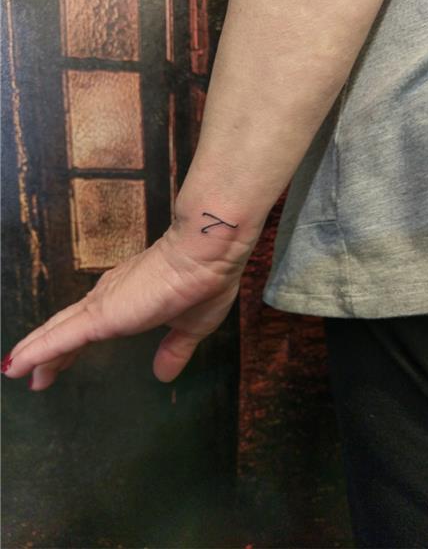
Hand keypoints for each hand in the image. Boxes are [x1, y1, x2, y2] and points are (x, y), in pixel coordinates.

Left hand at [2, 224, 250, 389]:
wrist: (205, 255)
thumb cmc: (203, 283)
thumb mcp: (191, 328)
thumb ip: (174, 350)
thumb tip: (163, 375)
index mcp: (128, 300)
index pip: (91, 326)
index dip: (73, 345)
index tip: (59, 364)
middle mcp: (108, 298)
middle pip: (68, 329)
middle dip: (49, 353)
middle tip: (34, 375)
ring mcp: (101, 305)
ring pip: (58, 332)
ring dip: (36, 353)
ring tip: (15, 371)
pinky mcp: (100, 316)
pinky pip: (60, 338)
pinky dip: (36, 352)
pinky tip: (15, 366)